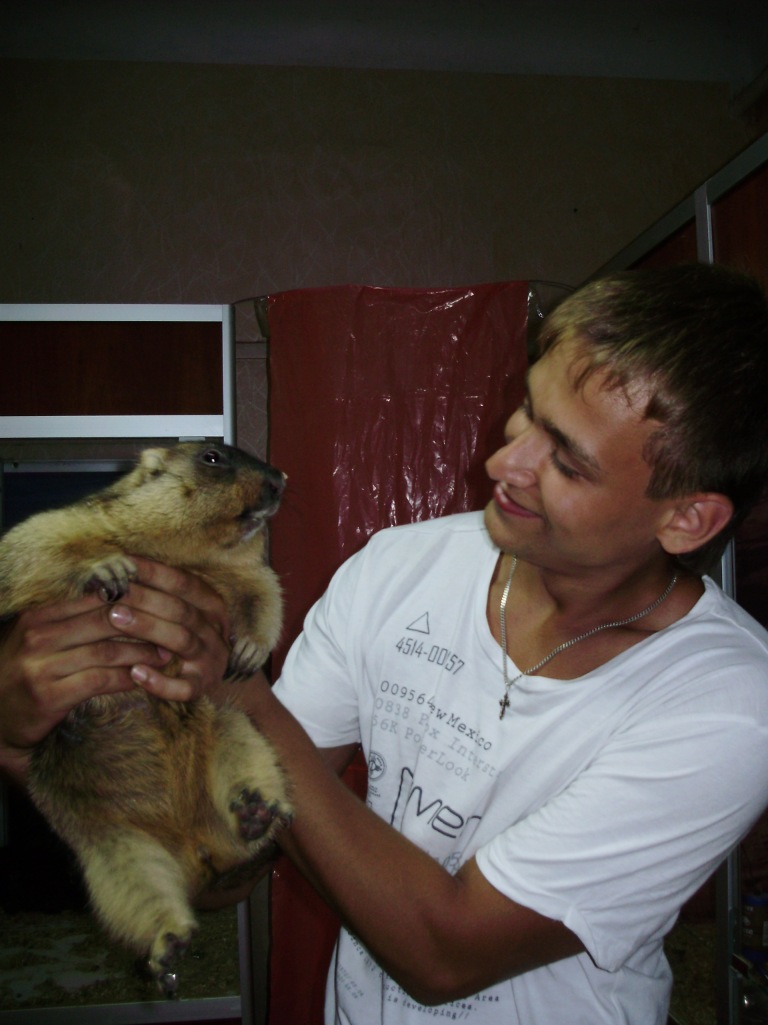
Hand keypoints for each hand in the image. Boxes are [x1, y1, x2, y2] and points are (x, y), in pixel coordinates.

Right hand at [0, 558, 230, 783]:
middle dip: (144, 623)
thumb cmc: (26, 672)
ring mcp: (42, 666)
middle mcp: (38, 637)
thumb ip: (72, 619)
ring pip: (107, 650)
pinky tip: (144, 678)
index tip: (159, 601)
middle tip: (172, 627)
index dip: (131, 598)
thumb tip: (120, 597)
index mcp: (38, 616)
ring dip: (142, 652)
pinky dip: (127, 678)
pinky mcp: (50, 696)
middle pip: (105, 620)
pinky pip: (100, 680)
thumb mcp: (40, 638)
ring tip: (165, 653)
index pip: (93, 598)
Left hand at [107, 556, 231, 702]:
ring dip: (148, 628)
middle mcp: (213, 630)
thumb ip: (159, 593)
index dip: (154, 571)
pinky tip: (135, 672)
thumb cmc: (184, 636)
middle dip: (144, 598)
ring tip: (115, 618)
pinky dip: (160, 681)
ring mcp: (209, 659)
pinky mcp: (201, 686)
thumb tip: (117, 567)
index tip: (123, 562)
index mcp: (210, 606)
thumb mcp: (183, 611)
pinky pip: (183, 687)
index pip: (183, 583)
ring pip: (181, 640)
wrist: (214, 679)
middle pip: (180, 610)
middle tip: (112, 591)